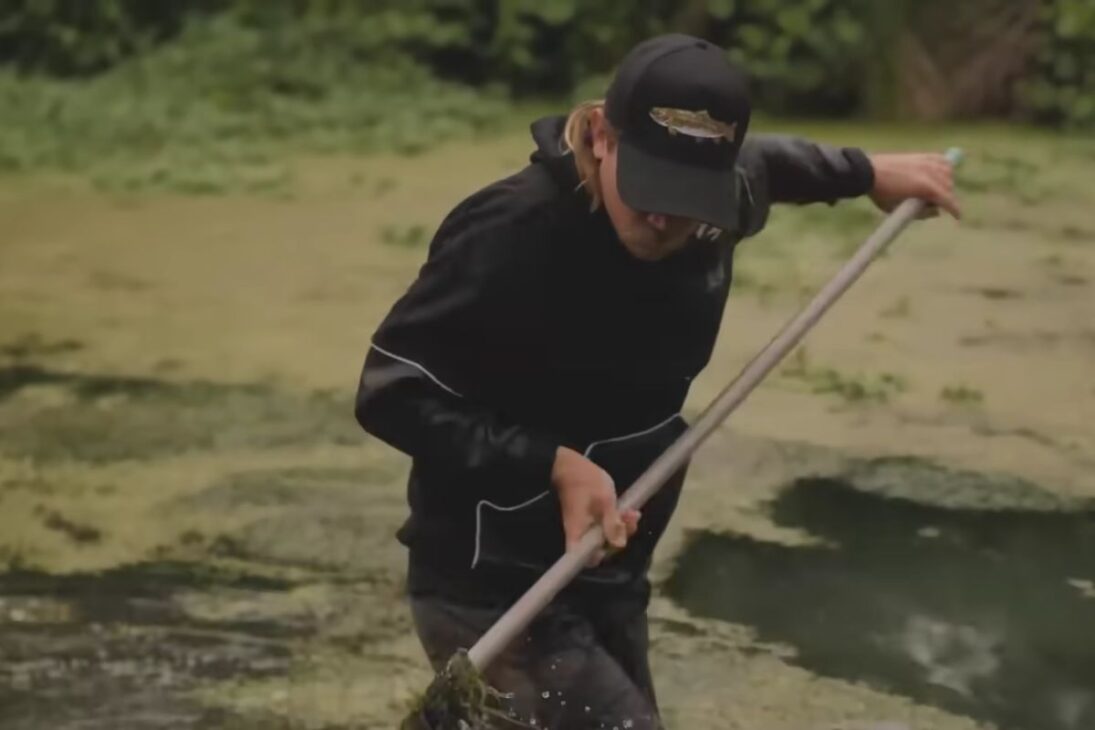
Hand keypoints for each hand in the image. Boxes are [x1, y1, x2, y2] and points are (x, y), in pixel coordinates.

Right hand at [551, 446, 640, 566]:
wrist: (568, 463)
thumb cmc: (585, 480)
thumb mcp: (605, 500)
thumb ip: (612, 523)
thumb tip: (620, 545)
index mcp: (579, 533)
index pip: (588, 558)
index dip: (604, 554)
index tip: (617, 540)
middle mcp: (579, 534)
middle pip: (601, 547)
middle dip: (620, 535)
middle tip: (632, 518)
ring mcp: (583, 525)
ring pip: (604, 535)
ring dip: (620, 526)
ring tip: (632, 512)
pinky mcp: (588, 517)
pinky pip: (603, 525)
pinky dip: (615, 519)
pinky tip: (626, 510)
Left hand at [867, 153, 960, 219]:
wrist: (868, 172)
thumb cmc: (881, 194)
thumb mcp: (899, 209)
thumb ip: (920, 213)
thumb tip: (937, 211)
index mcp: (925, 187)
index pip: (947, 200)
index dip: (955, 210)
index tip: (958, 216)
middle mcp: (930, 173)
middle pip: (949, 187)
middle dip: (946, 198)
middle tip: (937, 205)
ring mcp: (927, 162)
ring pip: (948, 173)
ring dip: (946, 183)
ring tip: (936, 191)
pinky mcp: (922, 155)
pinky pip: (942, 160)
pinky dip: (945, 167)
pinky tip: (940, 173)